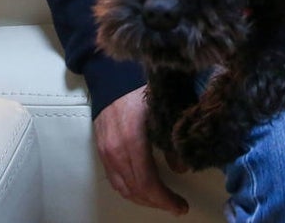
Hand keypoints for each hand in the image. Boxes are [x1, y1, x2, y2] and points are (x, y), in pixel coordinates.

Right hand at [94, 88, 188, 215]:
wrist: (113, 79)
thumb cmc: (140, 90)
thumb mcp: (163, 111)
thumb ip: (172, 140)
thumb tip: (182, 168)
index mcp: (132, 140)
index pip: (147, 183)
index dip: (165, 199)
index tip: (181, 206)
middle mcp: (115, 151)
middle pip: (136, 190)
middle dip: (157, 202)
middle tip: (177, 206)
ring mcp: (106, 153)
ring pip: (123, 188)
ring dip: (143, 199)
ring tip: (162, 201)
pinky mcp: (101, 152)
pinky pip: (115, 180)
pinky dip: (130, 190)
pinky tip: (143, 191)